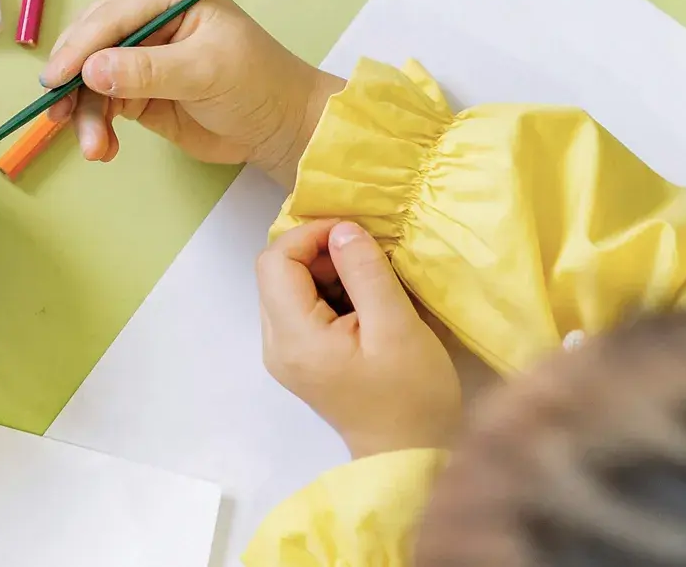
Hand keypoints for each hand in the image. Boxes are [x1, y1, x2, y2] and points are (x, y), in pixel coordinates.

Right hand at [41, 0, 340, 179]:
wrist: (282, 130)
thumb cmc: (257, 85)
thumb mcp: (205, 71)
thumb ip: (148, 70)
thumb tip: (91, 71)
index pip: (112, 15)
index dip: (80, 46)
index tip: (55, 78)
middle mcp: (151, 22)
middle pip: (92, 43)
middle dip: (73, 80)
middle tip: (57, 114)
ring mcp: (143, 58)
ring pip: (93, 80)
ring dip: (86, 113)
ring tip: (94, 147)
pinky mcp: (140, 92)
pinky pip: (104, 104)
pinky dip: (97, 126)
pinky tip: (103, 148)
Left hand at [258, 219, 461, 457]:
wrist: (411, 456)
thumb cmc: (411, 395)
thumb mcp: (397, 327)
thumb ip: (365, 273)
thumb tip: (341, 230)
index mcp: (293, 337)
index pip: (275, 261)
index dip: (309, 234)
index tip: (353, 232)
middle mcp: (275, 345)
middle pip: (276, 272)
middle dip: (318, 251)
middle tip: (366, 254)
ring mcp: (285, 354)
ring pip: (288, 288)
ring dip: (325, 271)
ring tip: (370, 278)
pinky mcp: (300, 359)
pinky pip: (301, 308)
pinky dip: (327, 292)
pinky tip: (364, 301)